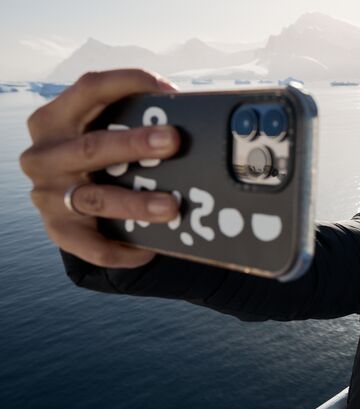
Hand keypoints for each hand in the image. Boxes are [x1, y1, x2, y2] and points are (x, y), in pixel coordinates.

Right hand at [20, 69, 181, 268]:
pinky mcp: (58, 231)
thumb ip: (131, 119)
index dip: (128, 84)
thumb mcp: (102, 130)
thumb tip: (190, 113)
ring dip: (136, 203)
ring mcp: (48, 196)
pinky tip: (152, 249)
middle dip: (134, 144)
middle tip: (173, 141)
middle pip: (91, 147)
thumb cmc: (98, 156)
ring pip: (96, 200)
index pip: (89, 89)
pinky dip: (124, 249)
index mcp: (54, 119)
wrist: (65, 201)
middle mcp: (44, 156)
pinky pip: (93, 246)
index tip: (169, 92)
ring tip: (172, 207)